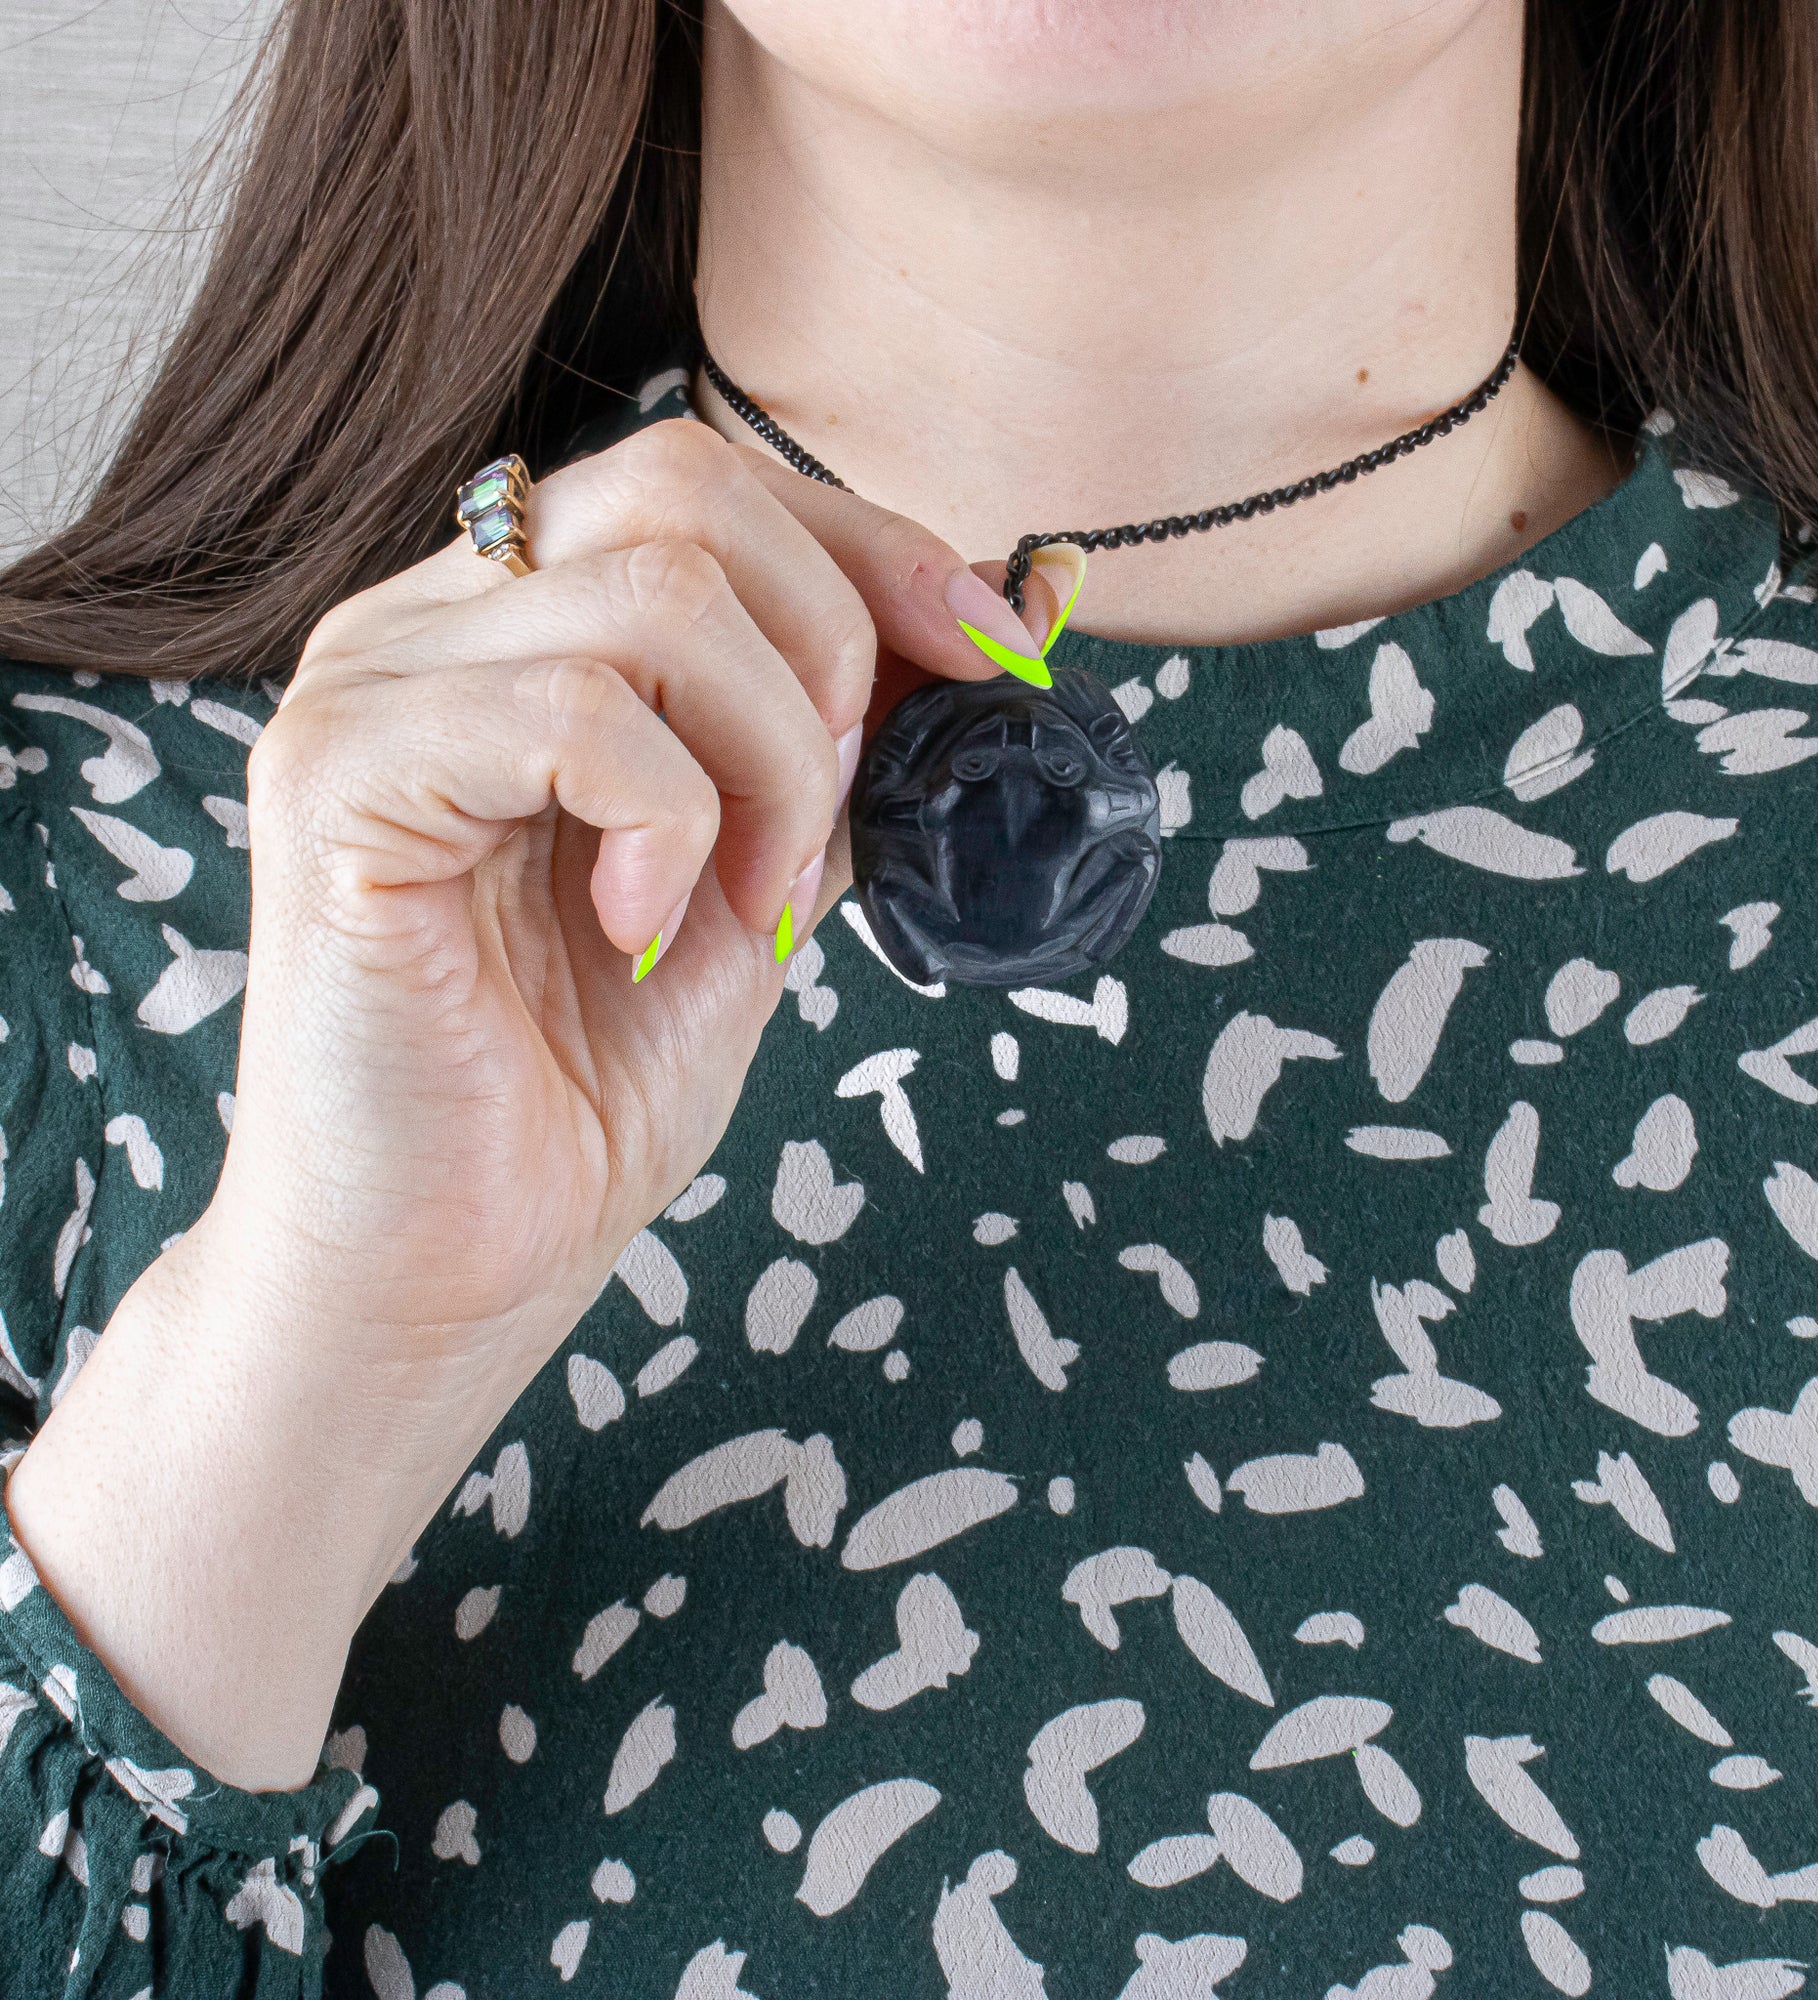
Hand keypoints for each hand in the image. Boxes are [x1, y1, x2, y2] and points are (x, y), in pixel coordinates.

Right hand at [7, 418, 1057, 1786]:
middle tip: (830, 823)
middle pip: (687, 486)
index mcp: (522, 626)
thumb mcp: (764, 881)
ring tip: (747, 902)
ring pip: (655, 591)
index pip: (713, 480)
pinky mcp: (338, 777)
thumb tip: (990, 623)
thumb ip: (838, 750)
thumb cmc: (584, 1081)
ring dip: (772, 761)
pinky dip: (670, 820)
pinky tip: (643, 929)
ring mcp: (373, 686)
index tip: (999, 653)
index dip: (879, 548)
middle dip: (834, 653)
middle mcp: (433, 620)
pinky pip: (571, 710)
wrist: (446, 1261)